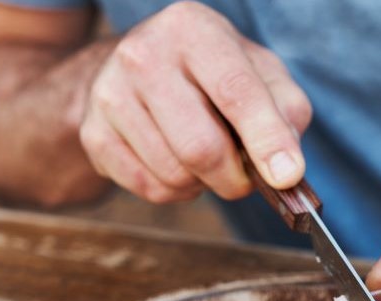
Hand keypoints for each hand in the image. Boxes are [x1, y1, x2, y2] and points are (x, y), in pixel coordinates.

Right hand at [79, 1, 310, 202]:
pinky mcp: (94, 133)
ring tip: (209, 159)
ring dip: (205, 184)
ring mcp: (111, 94)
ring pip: (175, 174)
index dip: (265, 139)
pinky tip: (180, 164)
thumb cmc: (218, 75)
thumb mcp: (262, 75)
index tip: (286, 176)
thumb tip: (286, 169)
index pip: (235, 92)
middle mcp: (143, 54)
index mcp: (194, 29)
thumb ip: (286, 113)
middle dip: (236, 178)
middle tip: (246, 177)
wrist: (144, 69)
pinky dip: (178, 191)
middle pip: (201, 147)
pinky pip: (150, 189)